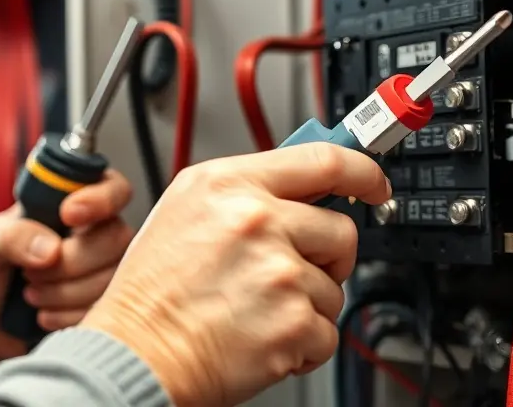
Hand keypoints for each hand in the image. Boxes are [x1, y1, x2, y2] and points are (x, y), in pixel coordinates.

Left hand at [0, 169, 134, 369]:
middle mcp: (92, 234)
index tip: (68, 214)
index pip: (111, 187)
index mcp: (67, 204)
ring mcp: (101, 272)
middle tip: (29, 272)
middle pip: (115, 237)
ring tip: (30, 294)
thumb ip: (11, 236)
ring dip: (66, 292)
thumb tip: (51, 248)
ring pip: (113, 278)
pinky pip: (107, 310)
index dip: (99, 198)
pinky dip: (70, 316)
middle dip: (71, 261)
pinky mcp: (102, 307)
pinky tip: (43, 314)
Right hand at [79, 143, 390, 406]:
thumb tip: (301, 187)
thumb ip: (243, 191)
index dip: (362, 172)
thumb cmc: (153, 289)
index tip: (374, 184)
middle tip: (289, 272)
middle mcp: (256, 219)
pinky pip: (327, 331)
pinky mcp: (293, 322)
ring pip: (335, 286)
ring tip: (257, 309)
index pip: (324, 160)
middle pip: (340, 229)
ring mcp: (278, 271)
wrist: (138, 351)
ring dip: (306, 304)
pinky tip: (261, 335)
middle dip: (327, 255)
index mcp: (229, 183)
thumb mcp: (185, 209)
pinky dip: (302, 343)